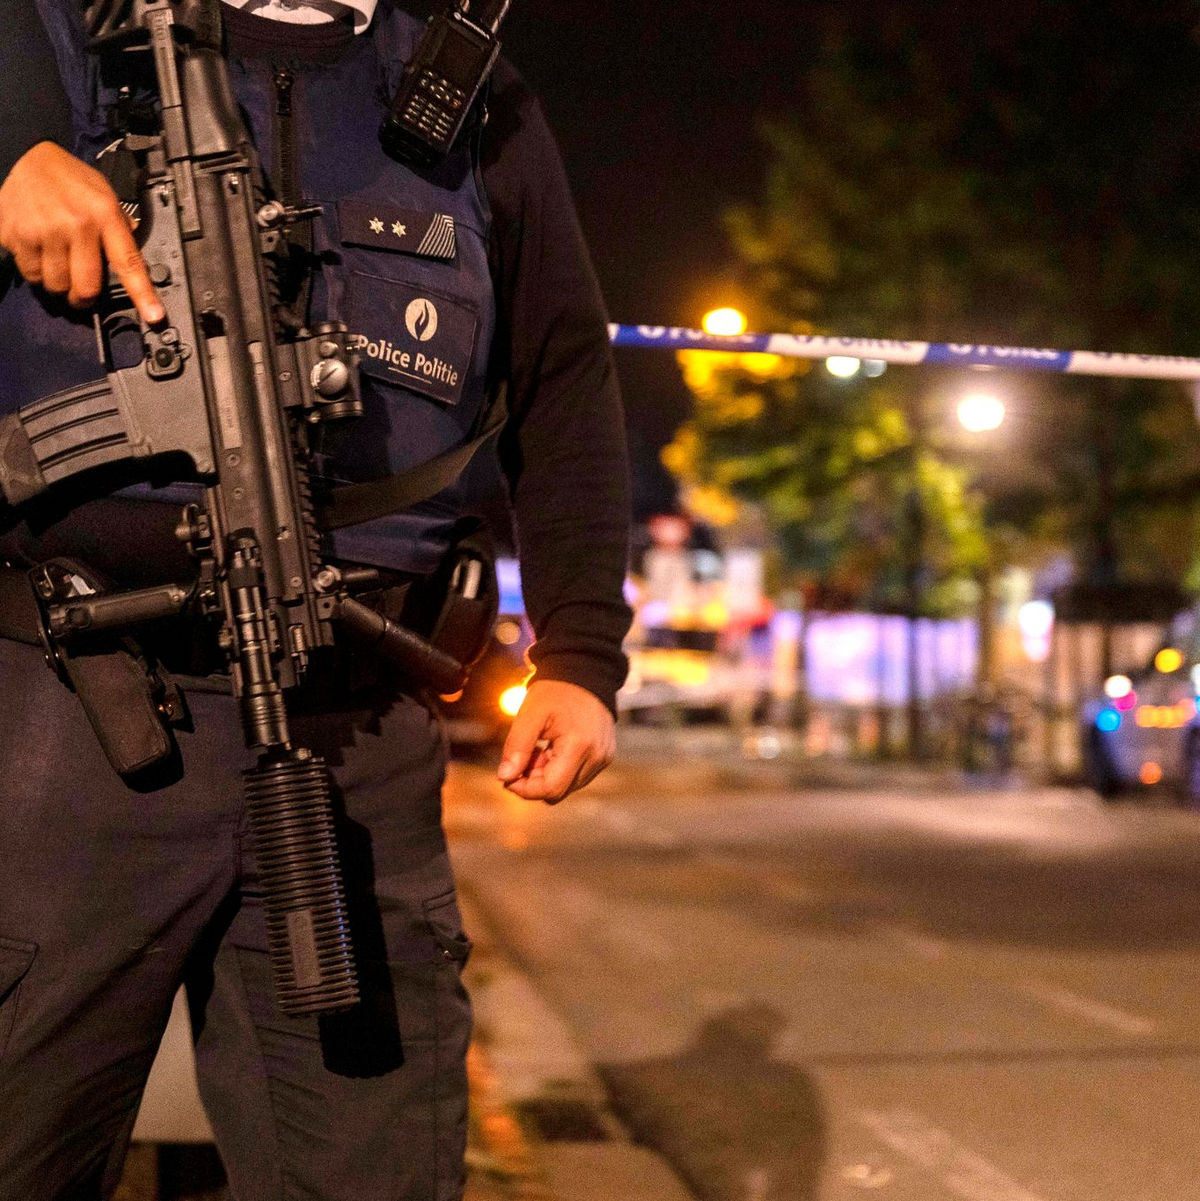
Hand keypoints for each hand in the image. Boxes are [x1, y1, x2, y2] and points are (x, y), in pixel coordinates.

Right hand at [0, 141, 163, 322]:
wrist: (26, 155)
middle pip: (85, 288)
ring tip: (59, 264)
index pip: (129, 263)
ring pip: (55, 286)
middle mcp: (75, 225)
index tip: (154, 316)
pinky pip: (30, 274)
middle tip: (83, 293)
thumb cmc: (71, 180)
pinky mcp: (16, 235)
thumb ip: (121, 228)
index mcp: (105, 215)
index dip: (142, 295)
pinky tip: (39, 252)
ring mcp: (43, 231)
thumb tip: (136, 261)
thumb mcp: (106, 196)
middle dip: (85, 298)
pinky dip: (35, 271)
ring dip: (58, 284)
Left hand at [497, 680, 615, 803]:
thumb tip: (504, 777)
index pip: (550, 788)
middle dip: (534, 781)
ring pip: (568, 787)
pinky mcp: (605, 756)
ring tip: (541, 748)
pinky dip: (561, 769)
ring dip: (548, 775)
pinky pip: (578, 776)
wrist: (585, 672)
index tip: (508, 776)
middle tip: (525, 755)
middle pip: (559, 791)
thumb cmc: (555, 691)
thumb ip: (517, 746)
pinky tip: (554, 748)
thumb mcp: (530, 714)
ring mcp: (604, 758)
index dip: (524, 789)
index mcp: (579, 745)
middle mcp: (597, 756)